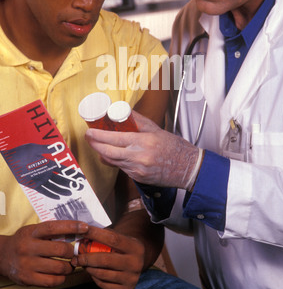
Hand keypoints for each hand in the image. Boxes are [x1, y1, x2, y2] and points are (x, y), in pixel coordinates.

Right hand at [0, 220, 87, 287]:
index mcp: (31, 232)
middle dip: (72, 252)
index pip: (54, 227)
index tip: (85, 227)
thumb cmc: (23, 241)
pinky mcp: (27, 278)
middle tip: (75, 253)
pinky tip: (61, 274)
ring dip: (69, 266)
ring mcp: (27, 264)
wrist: (2, 256)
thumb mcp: (33, 231)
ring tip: (70, 264)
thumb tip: (76, 230)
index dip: (71, 227)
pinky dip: (61, 278)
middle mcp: (28, 247)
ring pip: (58, 267)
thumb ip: (51, 231)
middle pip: (60, 249)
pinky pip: (51, 281)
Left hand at [71, 225, 144, 288]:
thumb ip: (105, 236)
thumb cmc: (124, 248)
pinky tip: (92, 272)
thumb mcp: (121, 238)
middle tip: (76, 257)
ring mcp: (131, 278)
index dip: (95, 234)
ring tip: (83, 264)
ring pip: (102, 273)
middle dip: (87, 258)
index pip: (112, 238)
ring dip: (88, 268)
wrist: (139, 263)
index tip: (81, 231)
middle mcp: (136, 263)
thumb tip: (82, 231)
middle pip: (105, 259)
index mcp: (135, 246)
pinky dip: (95, 278)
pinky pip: (104, 284)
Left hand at [85, 111, 201, 189]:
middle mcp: (138, 158)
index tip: (90, 131)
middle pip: (108, 152)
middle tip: (89, 137)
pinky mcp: (138, 178)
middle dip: (95, 145)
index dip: (99, 136)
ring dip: (102, 152)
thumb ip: (138, 120)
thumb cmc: (174, 148)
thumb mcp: (156, 129)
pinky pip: (121, 168)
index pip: (115, 139)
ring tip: (97, 144)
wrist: (187, 168)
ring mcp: (137, 170)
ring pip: (112, 161)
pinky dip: (115, 161)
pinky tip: (113, 154)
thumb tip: (123, 111)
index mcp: (143, 143)